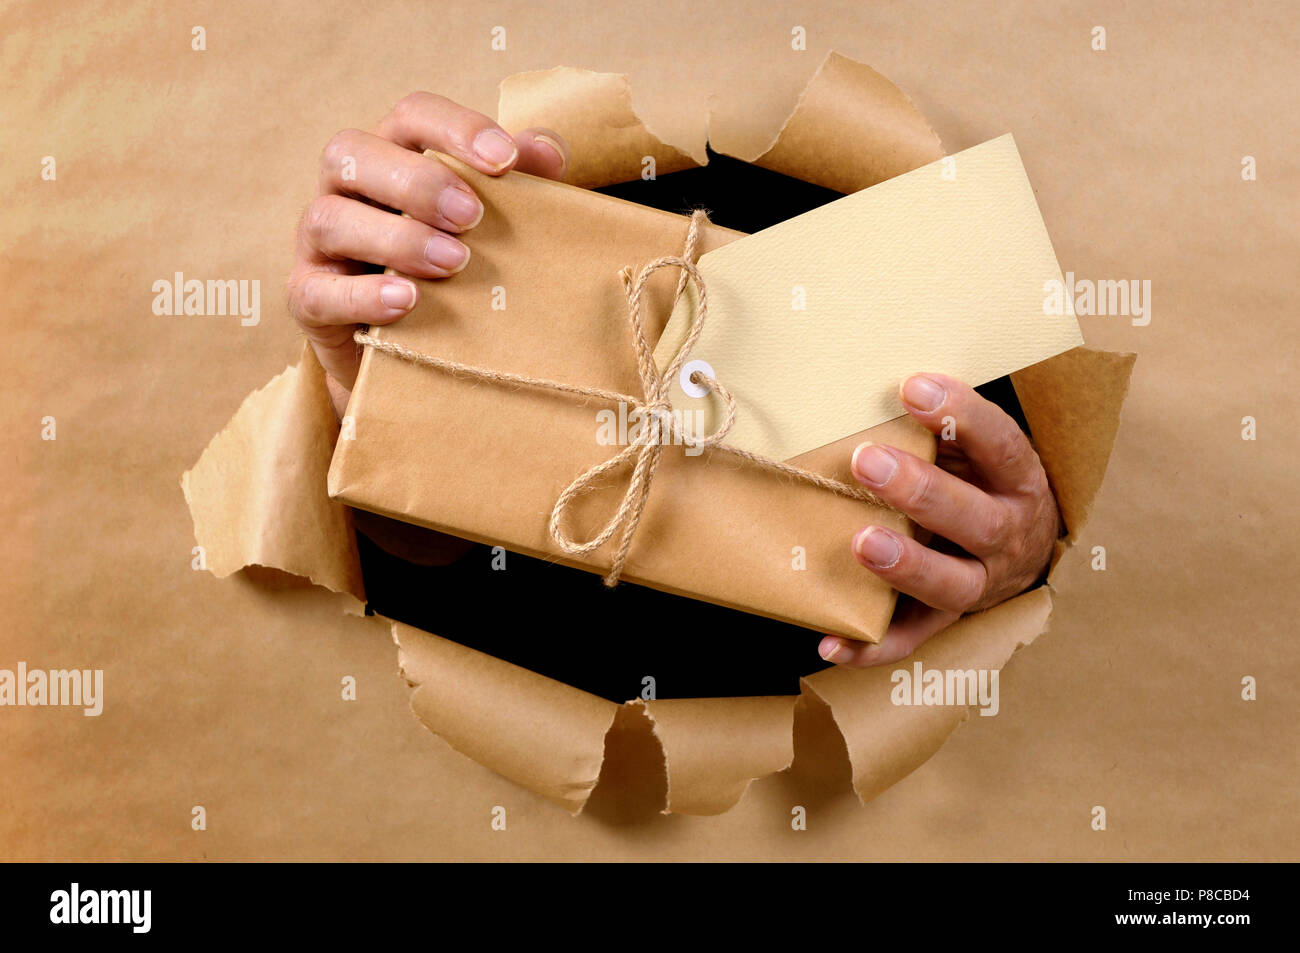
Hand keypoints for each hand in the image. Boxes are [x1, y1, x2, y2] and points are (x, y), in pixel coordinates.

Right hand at [288, 92, 569, 416]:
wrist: (418, 356)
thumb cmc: (460, 270)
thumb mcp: (495, 227)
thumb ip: (522, 185)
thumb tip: (549, 152)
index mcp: (393, 153)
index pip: (412, 115)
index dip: (456, 127)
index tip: (505, 159)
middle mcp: (346, 186)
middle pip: (354, 151)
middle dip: (418, 181)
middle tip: (474, 217)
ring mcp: (319, 241)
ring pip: (330, 218)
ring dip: (396, 238)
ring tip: (453, 264)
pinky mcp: (308, 297)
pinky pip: (319, 290)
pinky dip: (363, 295)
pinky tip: (406, 302)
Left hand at [820, 373, 1060, 666]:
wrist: (1027, 547)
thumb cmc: (981, 480)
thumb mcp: (976, 448)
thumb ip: (939, 429)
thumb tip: (871, 390)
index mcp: (1018, 481)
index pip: (1000, 445)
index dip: (962, 416)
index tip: (913, 387)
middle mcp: (1007, 536)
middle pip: (975, 520)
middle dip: (921, 492)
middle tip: (867, 463)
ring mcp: (980, 584)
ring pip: (951, 585)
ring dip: (907, 566)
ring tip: (863, 542)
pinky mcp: (947, 621)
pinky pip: (912, 639)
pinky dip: (873, 647)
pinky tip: (832, 642)